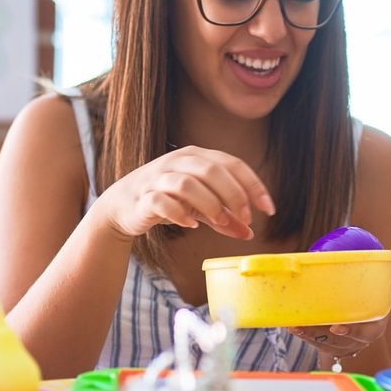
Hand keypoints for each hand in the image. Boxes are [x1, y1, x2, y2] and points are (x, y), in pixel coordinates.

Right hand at [94, 147, 275, 241]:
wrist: (122, 206)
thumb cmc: (167, 201)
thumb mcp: (200, 209)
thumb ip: (224, 219)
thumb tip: (249, 233)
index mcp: (197, 157)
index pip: (232, 164)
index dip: (254, 185)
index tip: (268, 209)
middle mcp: (178, 161)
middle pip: (212, 170)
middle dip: (234, 195)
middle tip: (245, 218)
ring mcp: (158, 177)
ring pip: (188, 183)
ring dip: (209, 204)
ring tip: (220, 222)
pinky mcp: (143, 196)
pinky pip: (162, 201)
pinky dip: (179, 214)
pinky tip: (190, 225)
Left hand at [287, 278, 390, 358]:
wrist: (365, 319)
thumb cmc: (375, 302)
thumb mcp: (386, 294)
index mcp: (376, 326)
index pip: (369, 330)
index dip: (353, 330)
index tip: (336, 327)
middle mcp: (362, 340)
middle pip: (340, 341)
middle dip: (323, 335)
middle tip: (304, 326)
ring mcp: (347, 346)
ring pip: (328, 344)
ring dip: (310, 335)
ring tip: (295, 325)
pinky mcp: (335, 349)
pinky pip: (320, 345)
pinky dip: (306, 337)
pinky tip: (293, 327)